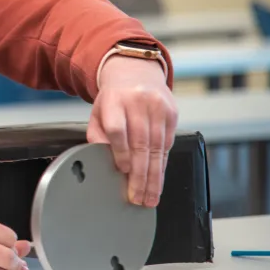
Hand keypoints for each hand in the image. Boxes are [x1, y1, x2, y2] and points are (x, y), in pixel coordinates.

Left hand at [88, 54, 177, 207]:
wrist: (136, 72)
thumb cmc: (114, 98)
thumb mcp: (98, 112)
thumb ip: (97, 135)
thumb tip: (100, 160)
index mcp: (115, 101)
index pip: (118, 129)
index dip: (121, 151)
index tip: (123, 170)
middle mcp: (138, 103)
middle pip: (141, 143)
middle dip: (140, 175)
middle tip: (138, 197)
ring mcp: (158, 107)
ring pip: (158, 148)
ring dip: (154, 176)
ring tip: (150, 196)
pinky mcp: (172, 113)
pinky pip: (168, 144)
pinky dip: (163, 165)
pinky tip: (158, 180)